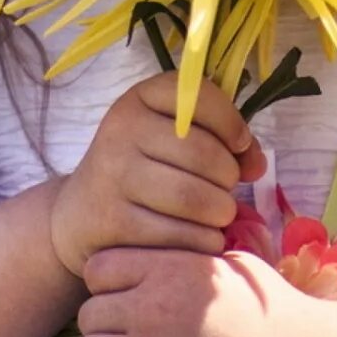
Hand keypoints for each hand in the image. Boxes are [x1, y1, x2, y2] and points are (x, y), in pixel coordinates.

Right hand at [46, 72, 265, 278]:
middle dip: (228, 178)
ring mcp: (113, 176)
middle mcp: (121, 130)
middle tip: (225, 190)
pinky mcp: (114, 222)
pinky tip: (201, 237)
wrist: (80, 215)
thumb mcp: (173, 139)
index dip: (232, 123)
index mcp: (140, 99)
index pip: (201, 96)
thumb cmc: (143, 170)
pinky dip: (204, 241)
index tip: (238, 145)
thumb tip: (256, 165)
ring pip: (194, 199)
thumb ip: (223, 141)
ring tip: (216, 214)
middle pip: (204, 155)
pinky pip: (181, 235)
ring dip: (220, 212)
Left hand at [48, 246, 330, 336]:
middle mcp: (152, 310)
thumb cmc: (272, 309)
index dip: (103, 283)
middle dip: (100, 323)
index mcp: (169, 270)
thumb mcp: (228, 262)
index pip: (97, 269)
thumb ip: (185, 256)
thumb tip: (161, 248)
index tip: (118, 295)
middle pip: (88, 314)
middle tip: (120, 333)